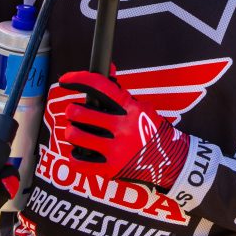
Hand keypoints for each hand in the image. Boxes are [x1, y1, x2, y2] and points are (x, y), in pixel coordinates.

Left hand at [59, 70, 189, 188]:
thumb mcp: (140, 107)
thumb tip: (109, 66)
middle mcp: (123, 127)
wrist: (169, 160)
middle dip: (72, 110)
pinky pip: (79, 162)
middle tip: (74, 112)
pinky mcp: (111, 168)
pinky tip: (78, 151)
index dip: (79, 79)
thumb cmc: (150, 129)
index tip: (66, 79)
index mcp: (130, 109)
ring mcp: (116, 149)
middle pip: (82, 112)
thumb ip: (119, 91)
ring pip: (76, 136)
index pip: (100, 87)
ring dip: (72, 131)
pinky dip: (74, 155)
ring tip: (75, 131)